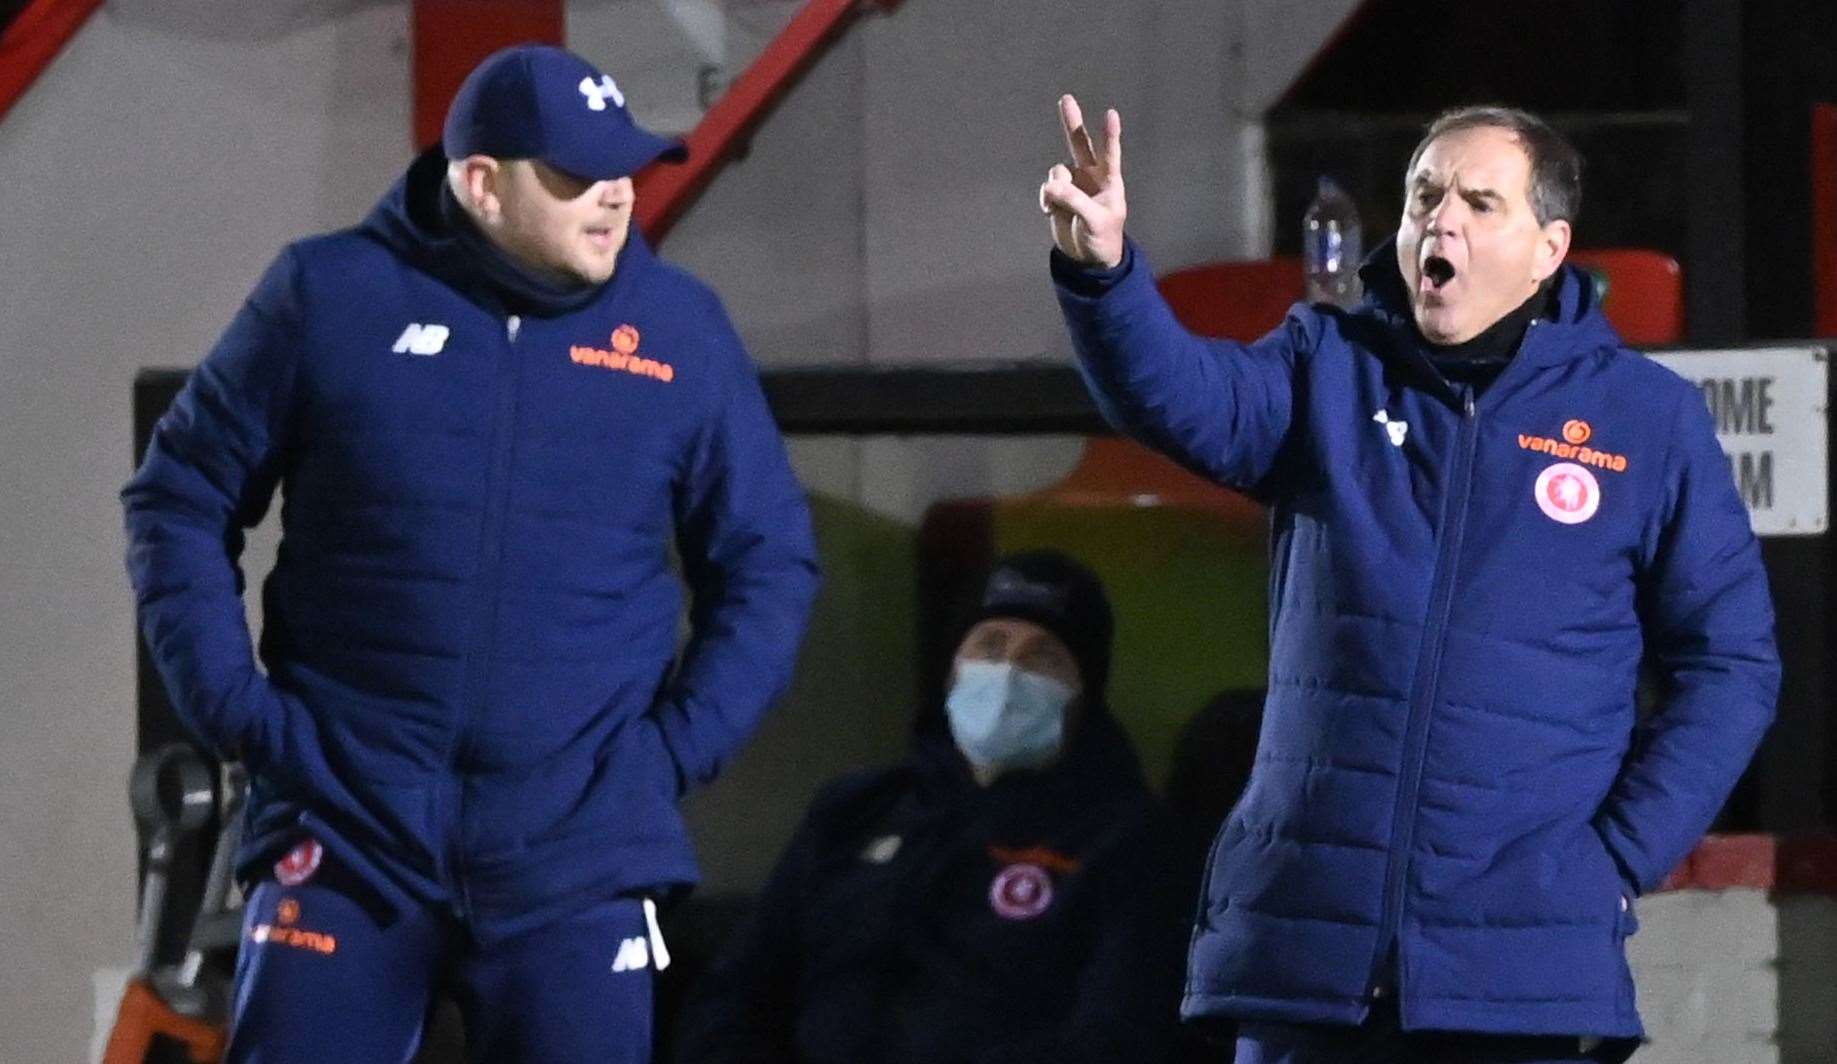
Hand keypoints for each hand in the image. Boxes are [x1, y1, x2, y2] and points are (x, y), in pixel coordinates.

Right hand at [1039, 95, 1125, 268]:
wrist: (1088, 259)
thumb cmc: (1102, 238)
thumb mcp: (1094, 221)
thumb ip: (1074, 200)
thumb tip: (1051, 185)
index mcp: (1109, 181)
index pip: (1110, 153)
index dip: (1110, 135)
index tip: (1111, 114)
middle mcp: (1090, 177)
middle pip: (1079, 144)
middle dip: (1072, 122)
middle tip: (1066, 99)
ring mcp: (1073, 184)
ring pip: (1057, 171)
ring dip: (1055, 186)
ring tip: (1057, 206)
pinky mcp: (1058, 195)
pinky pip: (1047, 187)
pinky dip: (1046, 199)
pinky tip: (1050, 211)